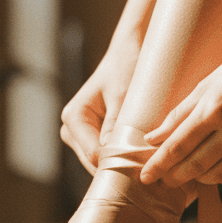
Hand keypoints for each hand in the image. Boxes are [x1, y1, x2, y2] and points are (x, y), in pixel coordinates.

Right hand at [60, 37, 140, 174]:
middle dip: (120, 166)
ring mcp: (81, 136)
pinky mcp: (93, 138)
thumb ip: (115, 124)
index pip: (94, 154)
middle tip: (150, 170)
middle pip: (95, 163)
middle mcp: (71, 129)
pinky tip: (142, 157)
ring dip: (123, 163)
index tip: (144, 168)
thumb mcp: (123, 95)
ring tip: (148, 164)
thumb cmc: (126, 67)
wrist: (130, 52)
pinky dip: (123, 157)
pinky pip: (107, 156)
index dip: (118, 163)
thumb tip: (111, 152)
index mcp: (74, 117)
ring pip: (101, 163)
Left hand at [141, 34, 221, 189]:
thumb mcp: (209, 82)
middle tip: (165, 180)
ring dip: (202, 179)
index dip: (158, 165)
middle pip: (196, 166)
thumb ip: (180, 113)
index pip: (177, 146)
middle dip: (175, 176)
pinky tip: (221, 174)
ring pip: (220, 176)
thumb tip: (153, 138)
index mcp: (214, 107)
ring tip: (193, 173)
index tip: (145, 176)